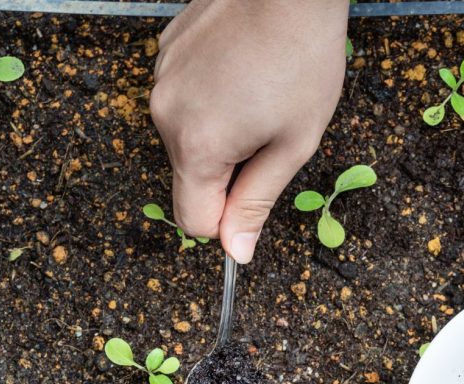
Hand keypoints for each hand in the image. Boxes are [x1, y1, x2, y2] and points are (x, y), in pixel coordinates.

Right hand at [150, 0, 347, 262]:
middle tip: (270, 130)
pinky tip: (242, 67)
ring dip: (220, 129)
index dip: (227, 218)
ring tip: (259, 91)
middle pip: (190, 175)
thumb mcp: (293, 144)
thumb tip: (235, 251)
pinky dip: (211, 94)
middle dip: (229, 168)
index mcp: (197, 146)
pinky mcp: (165, 50)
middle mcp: (164, 114)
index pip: (193, 220)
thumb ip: (257, 201)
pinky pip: (185, 95)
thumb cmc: (303, 60)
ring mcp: (160, 78)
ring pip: (187, 133)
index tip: (256, 192)